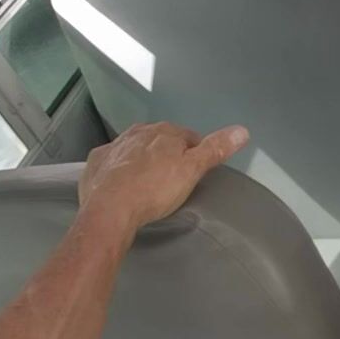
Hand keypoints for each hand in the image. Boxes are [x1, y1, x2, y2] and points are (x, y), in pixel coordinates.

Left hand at [74, 121, 249, 239]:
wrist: (110, 209)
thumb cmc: (155, 190)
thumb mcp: (192, 170)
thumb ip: (215, 149)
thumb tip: (242, 130)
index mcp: (165, 132)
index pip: (188, 137)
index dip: (194, 154)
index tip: (194, 171)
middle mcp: (139, 132)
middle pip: (160, 140)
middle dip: (167, 155)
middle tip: (172, 180)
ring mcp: (115, 146)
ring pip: (135, 148)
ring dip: (142, 159)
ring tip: (147, 183)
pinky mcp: (97, 162)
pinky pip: (112, 161)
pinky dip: (118, 169)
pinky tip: (121, 183)